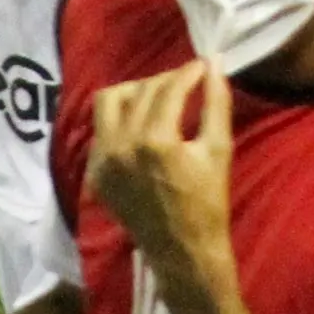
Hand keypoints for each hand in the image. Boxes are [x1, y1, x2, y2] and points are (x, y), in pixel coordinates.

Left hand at [89, 61, 238, 295]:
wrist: (182, 250)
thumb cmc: (207, 202)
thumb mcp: (218, 149)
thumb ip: (216, 102)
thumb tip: (216, 62)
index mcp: (155, 140)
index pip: (169, 88)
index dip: (189, 72)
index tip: (204, 66)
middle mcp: (121, 146)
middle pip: (141, 90)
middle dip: (167, 80)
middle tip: (187, 83)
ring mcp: (102, 161)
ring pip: (108, 102)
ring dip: (135, 92)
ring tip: (158, 98)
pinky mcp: (95, 173)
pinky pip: (101, 130)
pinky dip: (120, 119)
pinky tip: (142, 125)